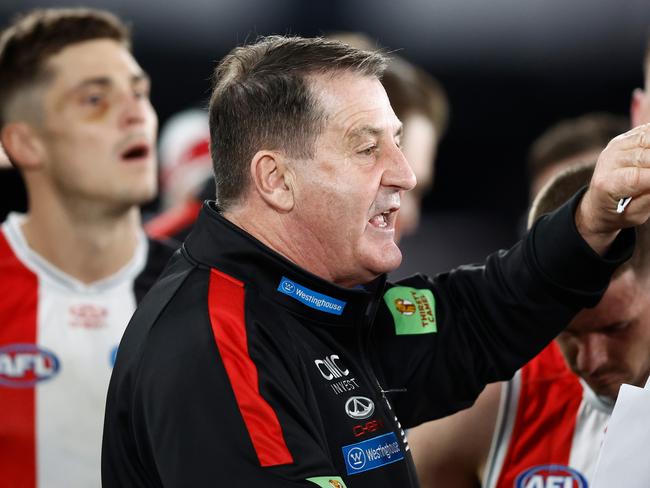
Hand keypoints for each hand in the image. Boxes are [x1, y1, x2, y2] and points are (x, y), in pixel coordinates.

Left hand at [576, 123, 649, 254]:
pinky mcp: (622, 139)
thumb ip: (649, 197)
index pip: (639, 177)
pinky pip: (645, 131)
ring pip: (647, 139)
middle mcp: (607, 162)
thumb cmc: (618, 212)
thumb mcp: (634, 214)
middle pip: (646, 155)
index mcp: (606, 184)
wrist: (597, 203)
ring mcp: (614, 148)